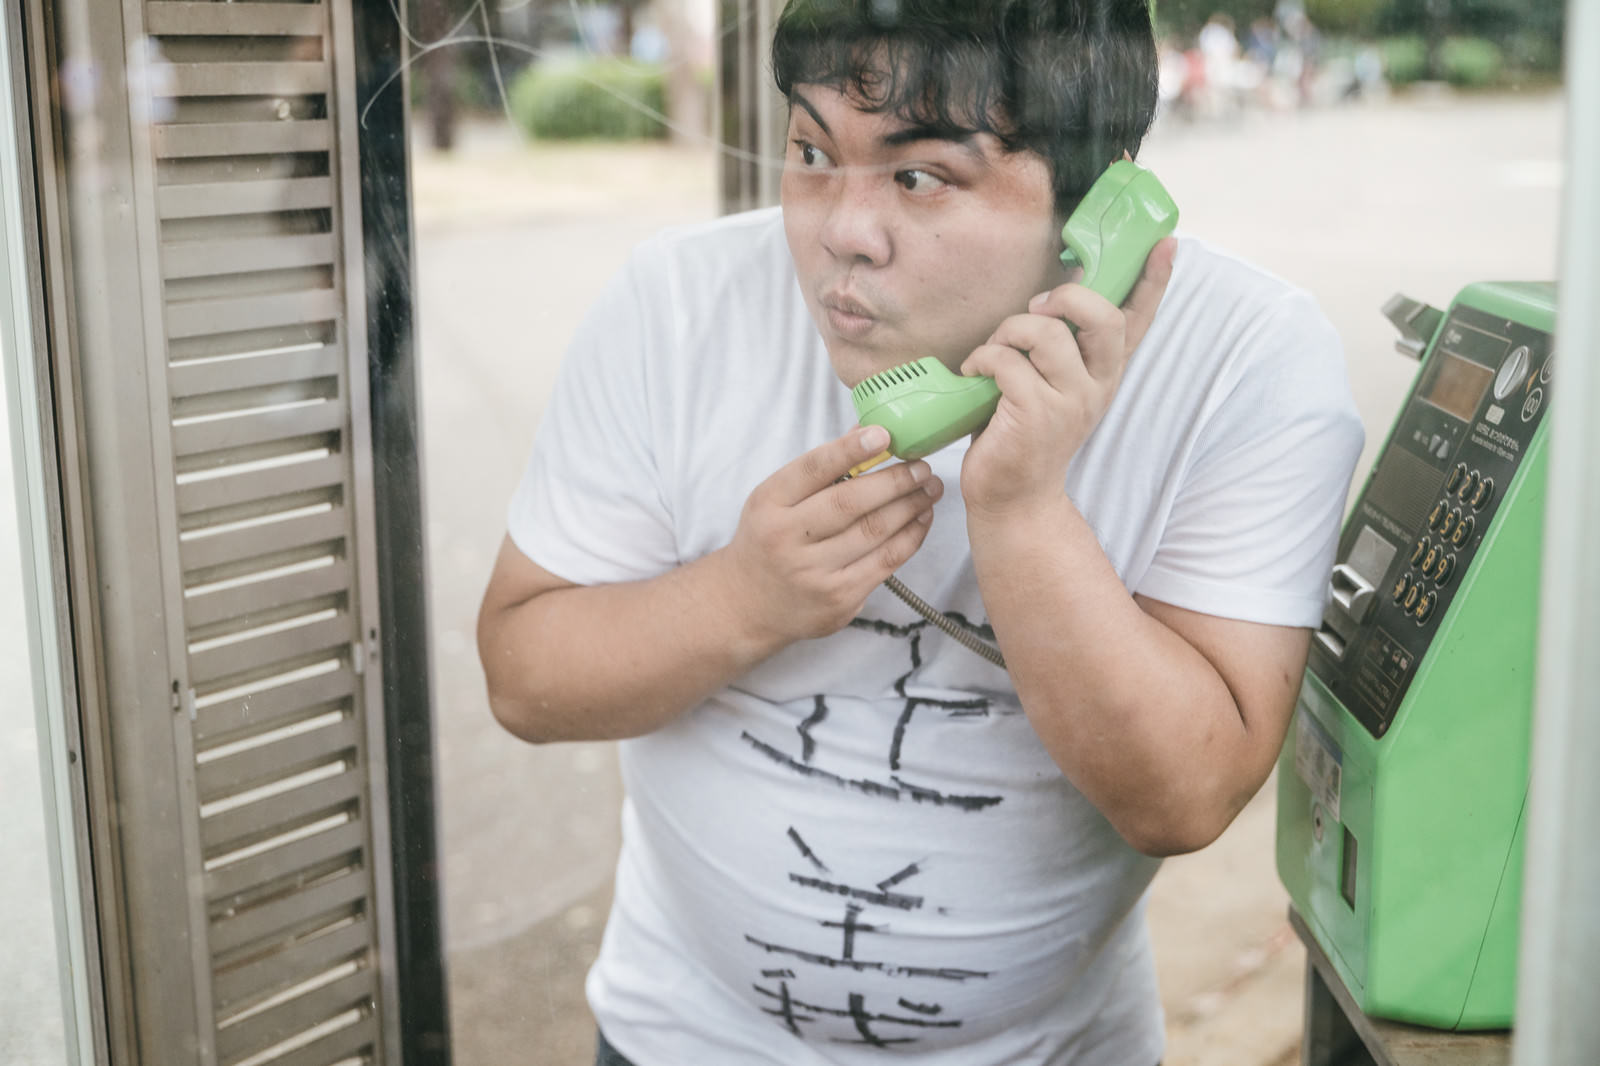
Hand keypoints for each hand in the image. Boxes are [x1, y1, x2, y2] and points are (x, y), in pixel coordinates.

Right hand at [717, 424, 942, 647]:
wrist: (748, 605)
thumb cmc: (768, 541)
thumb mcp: (775, 500)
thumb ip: (818, 470)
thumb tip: (868, 432)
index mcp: (769, 504)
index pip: (813, 469)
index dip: (850, 449)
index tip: (884, 434)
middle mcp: (786, 538)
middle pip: (850, 502)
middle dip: (895, 481)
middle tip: (922, 466)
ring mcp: (813, 572)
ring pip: (873, 531)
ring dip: (910, 506)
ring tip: (930, 488)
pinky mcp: (838, 598)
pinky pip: (885, 562)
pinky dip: (910, 537)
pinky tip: (921, 519)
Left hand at [958, 236, 1176, 516]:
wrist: (1013, 499)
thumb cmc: (1023, 433)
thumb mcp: (1050, 386)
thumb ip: (1057, 349)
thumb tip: (1044, 301)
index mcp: (1104, 374)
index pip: (1138, 321)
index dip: (1153, 282)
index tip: (1166, 244)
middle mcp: (1097, 386)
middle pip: (1101, 316)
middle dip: (1064, 297)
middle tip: (1034, 311)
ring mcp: (1069, 401)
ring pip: (1044, 332)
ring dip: (1007, 331)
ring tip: (992, 352)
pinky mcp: (1035, 414)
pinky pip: (1005, 360)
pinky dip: (981, 359)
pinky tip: (973, 374)